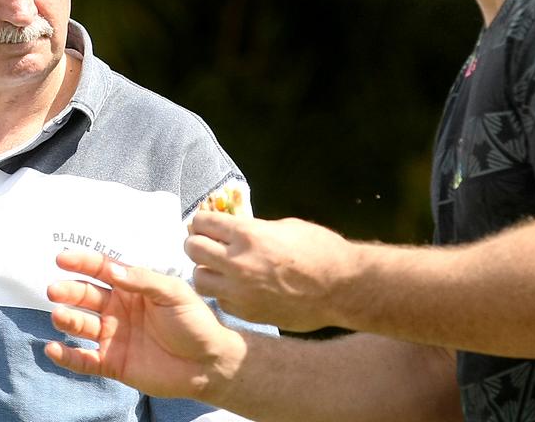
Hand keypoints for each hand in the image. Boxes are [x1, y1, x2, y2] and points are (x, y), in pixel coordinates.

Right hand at [44, 249, 244, 402]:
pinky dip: (68, 356)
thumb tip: (113, 270)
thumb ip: (144, 280)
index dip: (82, 263)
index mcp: (133, 288)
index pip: (102, 271)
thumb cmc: (194, 322)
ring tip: (59, 315)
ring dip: (68, 319)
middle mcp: (118, 309)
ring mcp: (114, 336)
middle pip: (86, 296)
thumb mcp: (174, 292)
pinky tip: (53, 350)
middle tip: (55, 290)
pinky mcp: (112, 363)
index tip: (62, 258)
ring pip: (82, 325)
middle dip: (70, 292)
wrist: (208, 362)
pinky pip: (84, 360)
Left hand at [186, 213, 358, 331]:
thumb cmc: (320, 250)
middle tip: (208, 244)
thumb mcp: (285, 226)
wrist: (342, 288)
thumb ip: (253, 228)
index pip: (202, 222)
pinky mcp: (246, 312)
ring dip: (206, 270)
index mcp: (249, 235)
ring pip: (199, 279)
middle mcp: (238, 263)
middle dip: (197, 243)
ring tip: (219, 269)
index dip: (202, 221)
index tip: (206, 224)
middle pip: (193, 249)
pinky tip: (238, 288)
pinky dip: (224, 293)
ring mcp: (240, 291)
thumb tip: (231, 229)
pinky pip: (219, 300)